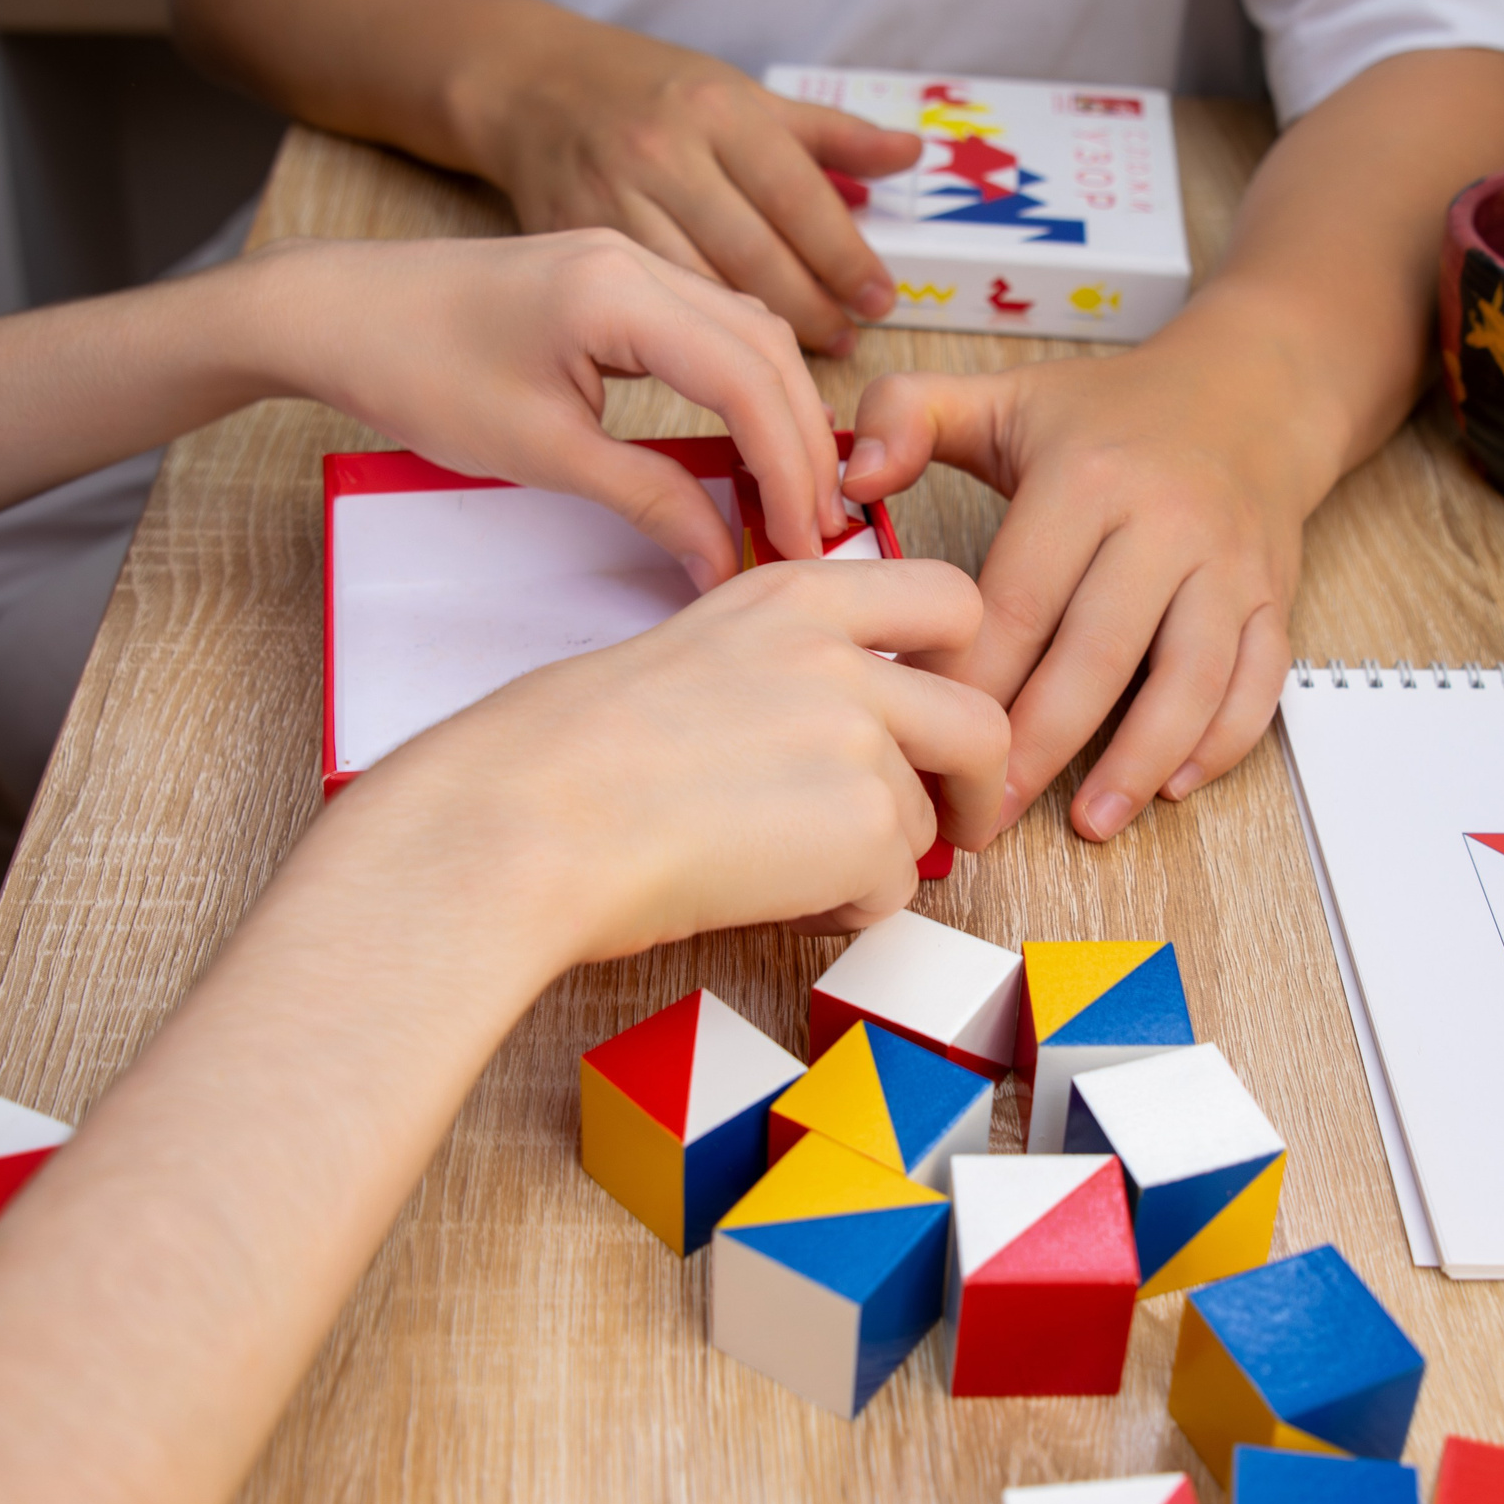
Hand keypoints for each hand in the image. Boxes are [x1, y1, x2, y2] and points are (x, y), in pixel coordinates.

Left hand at [251, 230, 844, 581]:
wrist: (338, 311)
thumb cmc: (418, 373)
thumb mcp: (538, 452)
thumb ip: (646, 500)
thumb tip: (723, 559)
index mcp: (617, 293)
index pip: (749, 381)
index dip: (789, 467)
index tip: (802, 541)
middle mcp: (638, 259)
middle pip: (769, 349)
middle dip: (803, 443)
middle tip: (816, 529)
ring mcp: (630, 258)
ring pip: (750, 332)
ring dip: (782, 412)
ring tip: (792, 495)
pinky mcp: (615, 275)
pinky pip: (712, 326)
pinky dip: (745, 385)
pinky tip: (748, 442)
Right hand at [318, 559, 1008, 962]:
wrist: (524, 822)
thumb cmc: (561, 755)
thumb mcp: (686, 657)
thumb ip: (775, 673)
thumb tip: (826, 738)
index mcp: (792, 597)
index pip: (946, 595)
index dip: (962, 662)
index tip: (940, 708)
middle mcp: (841, 656)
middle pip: (980, 716)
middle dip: (979, 782)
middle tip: (957, 823)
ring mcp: (859, 738)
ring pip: (923, 818)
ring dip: (874, 858)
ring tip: (784, 874)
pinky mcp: (861, 825)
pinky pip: (892, 887)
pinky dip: (844, 908)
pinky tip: (770, 899)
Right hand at [448, 8, 922, 353]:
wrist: (525, 85)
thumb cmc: (649, 92)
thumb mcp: (741, 94)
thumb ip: (829, 134)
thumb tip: (911, 153)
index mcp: (717, 112)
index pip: (798, 197)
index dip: (845, 259)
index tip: (879, 303)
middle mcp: (665, 153)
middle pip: (754, 253)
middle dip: (809, 312)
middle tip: (847, 346)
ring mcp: (612, 198)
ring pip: (698, 288)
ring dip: (754, 340)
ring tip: (797, 370)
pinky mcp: (573, 238)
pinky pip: (643, 305)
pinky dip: (689, 341)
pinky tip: (724, 366)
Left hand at [844, 308, 1334, 841]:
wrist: (1249, 390)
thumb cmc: (1107, 415)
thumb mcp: (1000, 396)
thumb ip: (905, 417)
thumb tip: (852, 478)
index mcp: (1085, 478)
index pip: (1019, 602)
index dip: (973, 682)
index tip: (930, 739)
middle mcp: (1166, 522)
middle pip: (1097, 654)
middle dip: (1039, 747)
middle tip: (989, 817)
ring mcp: (1229, 564)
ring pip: (1190, 678)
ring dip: (1139, 761)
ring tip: (1090, 825)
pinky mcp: (1274, 595)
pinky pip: (1260, 680)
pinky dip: (1223, 740)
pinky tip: (1174, 787)